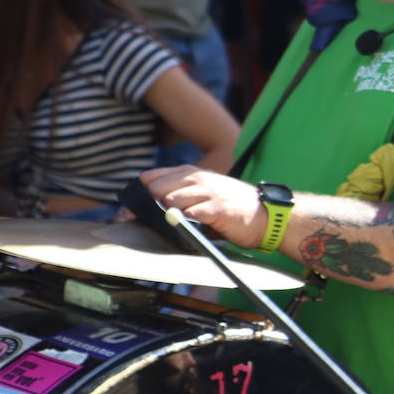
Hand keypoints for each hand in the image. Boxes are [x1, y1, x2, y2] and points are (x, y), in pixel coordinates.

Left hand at [140, 166, 266, 247]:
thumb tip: (154, 201)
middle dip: (145, 202)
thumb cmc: (233, 206)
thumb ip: (183, 193)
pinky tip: (184, 219)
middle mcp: (199, 180)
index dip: (141, 190)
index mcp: (193, 174)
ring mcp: (210, 194)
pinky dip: (189, 215)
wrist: (265, 215)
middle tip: (131, 216)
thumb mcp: (207, 192)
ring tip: (156, 214)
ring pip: (176, 196)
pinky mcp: (220, 209)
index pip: (156, 176)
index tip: (128, 206)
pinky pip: (199, 211)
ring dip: (164, 207)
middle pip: (161, 186)